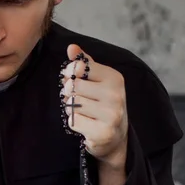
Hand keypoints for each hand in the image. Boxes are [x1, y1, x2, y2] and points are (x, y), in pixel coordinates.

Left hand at [60, 44, 128, 171]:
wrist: (115, 137)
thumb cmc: (103, 104)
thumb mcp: (98, 81)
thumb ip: (85, 64)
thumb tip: (71, 48)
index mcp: (115, 78)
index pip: (80, 67)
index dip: (70, 72)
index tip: (72, 78)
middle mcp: (116, 95)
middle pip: (74, 87)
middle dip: (69, 93)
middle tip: (75, 98)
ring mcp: (111, 115)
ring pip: (72, 104)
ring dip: (71, 108)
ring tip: (82, 111)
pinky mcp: (102, 132)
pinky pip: (73, 121)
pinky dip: (73, 122)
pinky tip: (85, 124)